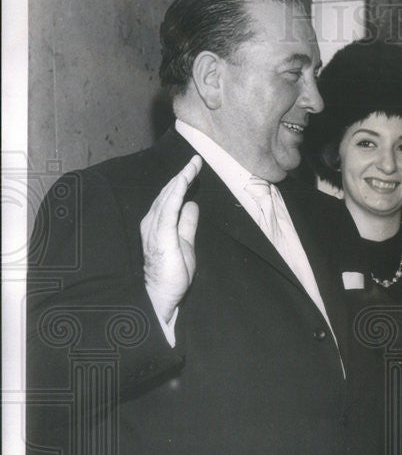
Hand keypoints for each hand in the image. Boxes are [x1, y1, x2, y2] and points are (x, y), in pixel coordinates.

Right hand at [140, 155, 201, 322]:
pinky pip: (169, 209)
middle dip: (183, 175)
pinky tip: (183, 181)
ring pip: (168, 197)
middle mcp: (152, 221)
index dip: (182, 181)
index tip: (194, 168)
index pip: (171, 197)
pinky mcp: (161, 235)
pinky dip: (176, 193)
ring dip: (181, 179)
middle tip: (196, 160)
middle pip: (169, 193)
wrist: (162, 294)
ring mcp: (155, 227)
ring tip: (193, 165)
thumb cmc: (172, 272)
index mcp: (158, 223)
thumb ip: (187, 223)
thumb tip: (192, 204)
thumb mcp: (185, 242)